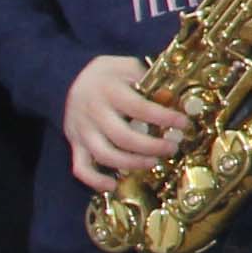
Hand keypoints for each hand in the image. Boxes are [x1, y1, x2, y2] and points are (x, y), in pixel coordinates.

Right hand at [63, 55, 185, 188]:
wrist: (68, 78)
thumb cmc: (107, 75)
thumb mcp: (128, 67)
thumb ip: (148, 81)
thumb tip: (171, 98)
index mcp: (109, 90)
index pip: (140, 108)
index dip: (164, 118)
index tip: (183, 123)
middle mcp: (93, 112)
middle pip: (123, 137)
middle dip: (152, 147)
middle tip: (172, 148)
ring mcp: (82, 130)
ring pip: (105, 155)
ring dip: (132, 164)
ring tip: (153, 162)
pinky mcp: (75, 143)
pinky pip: (81, 168)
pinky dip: (95, 181)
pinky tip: (114, 185)